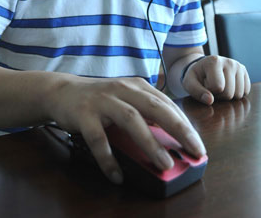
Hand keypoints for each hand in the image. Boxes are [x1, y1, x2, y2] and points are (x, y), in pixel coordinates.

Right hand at [46, 75, 205, 183]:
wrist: (62, 91)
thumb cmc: (100, 99)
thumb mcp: (125, 100)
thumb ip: (145, 113)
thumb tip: (170, 139)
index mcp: (136, 86)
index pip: (166, 104)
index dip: (184, 124)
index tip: (197, 144)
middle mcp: (122, 90)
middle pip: (155, 108)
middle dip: (178, 129)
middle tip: (194, 150)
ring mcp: (103, 101)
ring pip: (131, 120)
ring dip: (150, 143)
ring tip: (164, 163)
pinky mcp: (84, 114)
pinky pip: (98, 139)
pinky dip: (108, 158)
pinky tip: (117, 175)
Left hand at [181, 56, 250, 104]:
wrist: (204, 66)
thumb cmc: (196, 76)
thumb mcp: (189, 82)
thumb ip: (196, 91)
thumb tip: (210, 101)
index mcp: (214, 61)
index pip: (218, 87)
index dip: (209, 91)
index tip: (204, 85)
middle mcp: (229, 62)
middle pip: (229, 93)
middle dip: (219, 95)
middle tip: (212, 88)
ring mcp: (238, 66)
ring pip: (239, 95)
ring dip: (228, 96)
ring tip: (219, 87)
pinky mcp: (244, 71)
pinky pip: (245, 92)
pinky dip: (236, 93)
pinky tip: (228, 86)